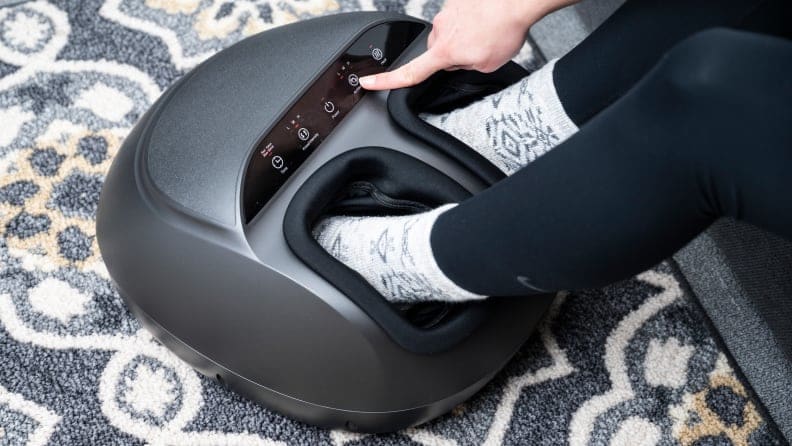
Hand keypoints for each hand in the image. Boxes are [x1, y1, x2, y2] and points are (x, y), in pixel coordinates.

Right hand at [359, 0, 573, 89]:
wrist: (516, 1)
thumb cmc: (504, 31)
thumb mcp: (486, 65)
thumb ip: (464, 68)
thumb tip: (458, 61)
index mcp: (444, 51)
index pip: (409, 72)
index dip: (386, 80)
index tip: (368, 81)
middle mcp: (440, 30)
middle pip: (436, 52)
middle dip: (452, 56)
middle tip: (477, 53)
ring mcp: (447, 13)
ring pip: (448, 35)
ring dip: (464, 38)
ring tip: (486, 35)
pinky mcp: (455, 2)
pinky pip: (458, 19)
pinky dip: (470, 24)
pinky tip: (486, 24)